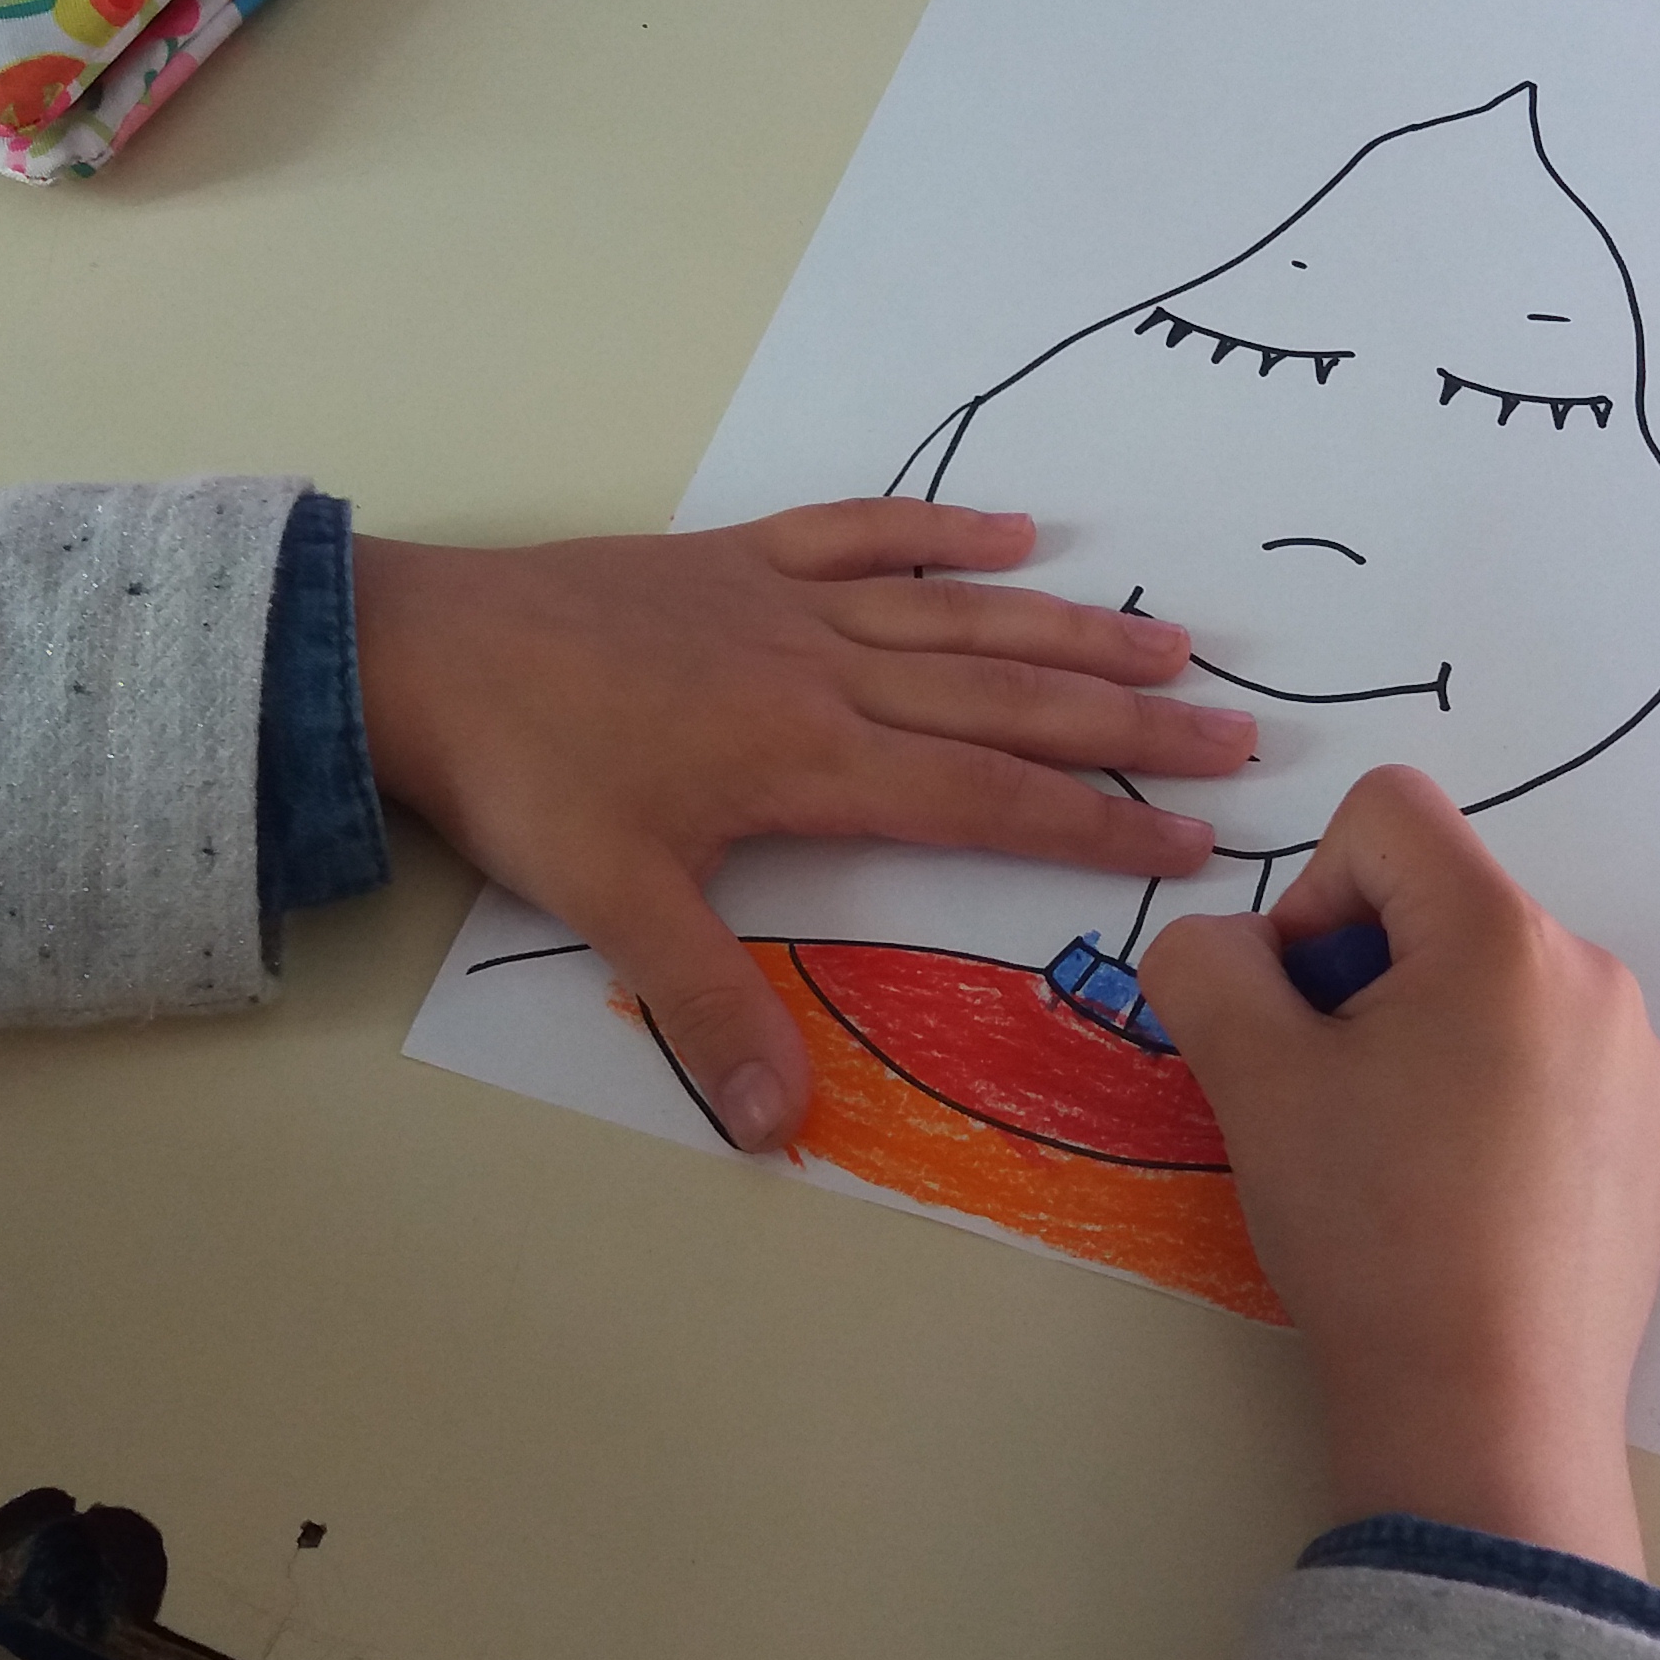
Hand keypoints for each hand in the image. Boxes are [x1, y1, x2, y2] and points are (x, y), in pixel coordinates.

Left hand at [354, 500, 1252, 1149]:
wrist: (421, 652)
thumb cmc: (522, 779)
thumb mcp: (615, 907)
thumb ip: (712, 1012)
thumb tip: (783, 1128)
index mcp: (812, 760)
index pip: (988, 797)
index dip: (1098, 823)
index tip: (1197, 840)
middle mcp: (825, 671)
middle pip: (1006, 698)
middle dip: (1128, 721)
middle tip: (1237, 731)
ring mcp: (785, 603)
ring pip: (959, 615)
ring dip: (1070, 627)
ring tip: (1172, 636)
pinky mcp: (737, 558)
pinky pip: (862, 532)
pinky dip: (941, 530)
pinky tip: (1015, 531)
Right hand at [1138, 766, 1659, 1573]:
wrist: (1490, 1414)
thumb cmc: (1373, 1231)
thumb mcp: (1251, 1080)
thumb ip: (1207, 965)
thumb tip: (1222, 949)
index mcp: (1504, 936)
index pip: (1386, 812)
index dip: (1311, 894)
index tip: (1303, 1015)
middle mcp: (1590, 974)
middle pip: (1439, 901)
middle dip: (1363, 975)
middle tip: (1334, 1101)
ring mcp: (1633, 1059)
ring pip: (1486, 985)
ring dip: (1419, 1037)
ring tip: (1394, 1161)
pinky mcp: (1648, 1135)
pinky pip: (1542, 1058)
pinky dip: (1482, 1097)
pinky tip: (1456, 1201)